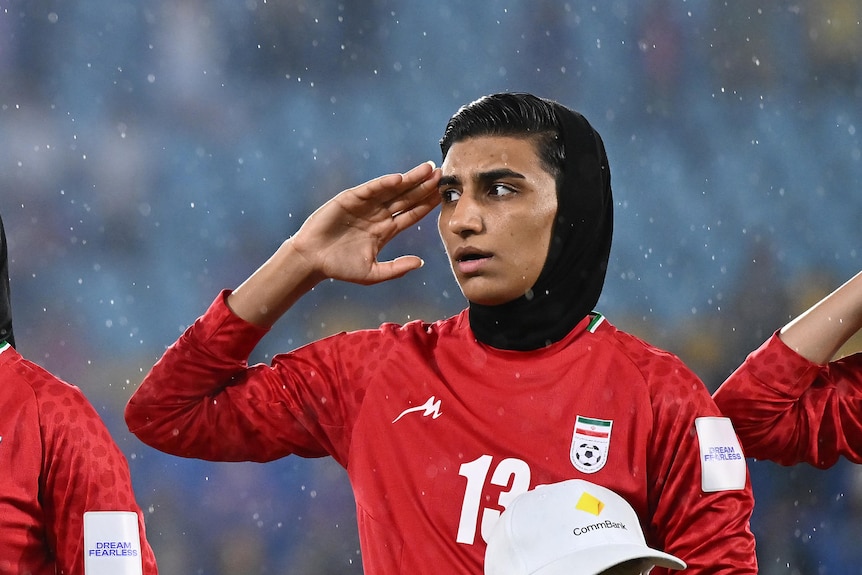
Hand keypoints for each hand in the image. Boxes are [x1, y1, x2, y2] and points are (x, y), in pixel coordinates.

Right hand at [290, 161, 441, 284]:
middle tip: (442, 174)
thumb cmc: (340, 267)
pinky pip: (371, 189)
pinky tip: (400, 178)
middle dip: (424, 186)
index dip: (428, 204)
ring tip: (428, 169)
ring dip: (410, 179)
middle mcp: (378, 214)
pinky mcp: (350, 198)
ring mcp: (365, 205)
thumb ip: (397, 268)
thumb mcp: (373, 273)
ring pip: (393, 190)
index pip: (412, 214)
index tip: (444, 195)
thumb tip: (421, 262)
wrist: (312, 260)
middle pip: (407, 198)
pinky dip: (384, 183)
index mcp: (386, 230)